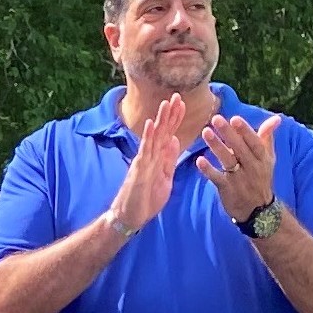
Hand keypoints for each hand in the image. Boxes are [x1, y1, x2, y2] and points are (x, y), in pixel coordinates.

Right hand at [108, 96, 191, 236]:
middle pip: (162, 131)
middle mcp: (150, 156)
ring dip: (160, 120)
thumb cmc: (145, 200)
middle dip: (170, 114)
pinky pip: (144, 152)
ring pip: (154, 137)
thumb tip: (174, 140)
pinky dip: (148, 137)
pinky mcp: (138, 170)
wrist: (130, 217)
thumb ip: (169, 160)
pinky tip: (150, 124)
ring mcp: (144, 161)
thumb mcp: (165, 178)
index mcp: (158, 158)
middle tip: (178, 95)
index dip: (175, 120)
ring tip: (166, 103)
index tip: (182, 104)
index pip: (168, 134)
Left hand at [195, 110, 278, 222]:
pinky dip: (208, 170)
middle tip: (216, 119)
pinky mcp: (227, 190)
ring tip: (205, 132)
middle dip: (228, 134)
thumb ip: (267, 137)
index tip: (235, 118)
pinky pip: (217, 178)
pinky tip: (199, 160)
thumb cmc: (260, 178)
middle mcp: (252, 168)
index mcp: (262, 159)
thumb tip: (276, 118)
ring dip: (217, 146)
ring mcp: (240, 179)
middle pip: (240, 149)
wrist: (258, 211)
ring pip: (228, 161)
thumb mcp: (268, 159)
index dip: (246, 131)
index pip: (255, 143)